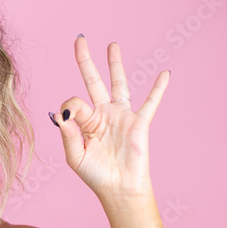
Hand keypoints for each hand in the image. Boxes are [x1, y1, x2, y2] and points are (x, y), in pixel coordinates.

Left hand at [52, 35, 168, 202]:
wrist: (119, 189)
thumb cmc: (96, 175)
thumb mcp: (75, 156)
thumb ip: (68, 132)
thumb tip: (62, 109)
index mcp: (85, 122)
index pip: (74, 101)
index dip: (70, 105)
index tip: (69, 114)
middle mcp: (102, 115)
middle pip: (93, 81)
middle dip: (86, 60)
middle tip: (80, 39)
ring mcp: (121, 116)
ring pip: (118, 83)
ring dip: (115, 64)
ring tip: (112, 45)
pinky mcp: (139, 123)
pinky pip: (150, 102)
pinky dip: (158, 89)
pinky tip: (164, 74)